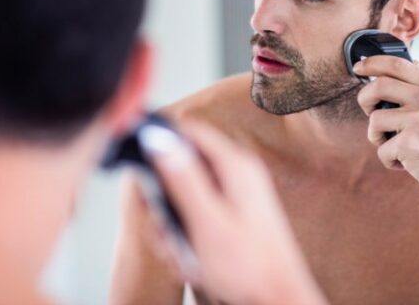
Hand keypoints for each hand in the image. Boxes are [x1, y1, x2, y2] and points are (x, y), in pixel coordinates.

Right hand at [146, 121, 325, 304]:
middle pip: (183, 166)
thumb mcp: (206, 221)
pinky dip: (187, 236)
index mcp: (235, 167)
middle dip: (165, 200)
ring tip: (181, 254)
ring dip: (174, 226)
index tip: (140, 166)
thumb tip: (158, 139)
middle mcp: (237, 174)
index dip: (160, 143)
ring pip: (186, 195)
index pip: (190, 132)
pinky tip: (191, 262)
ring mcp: (237, 195)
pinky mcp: (233, 214)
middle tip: (164, 230)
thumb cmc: (248, 267)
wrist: (278, 300)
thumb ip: (182, 179)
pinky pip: (198, 214)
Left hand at [354, 56, 418, 205]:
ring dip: (377, 137)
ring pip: (375, 120)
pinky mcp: (410, 142)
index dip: (372, 63)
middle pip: (378, 86)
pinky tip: (408, 163)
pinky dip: (389, 160)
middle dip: (364, 100)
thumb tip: (412, 60)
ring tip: (396, 146)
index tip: (358, 67)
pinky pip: (381, 149)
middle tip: (369, 112)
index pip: (396, 64)